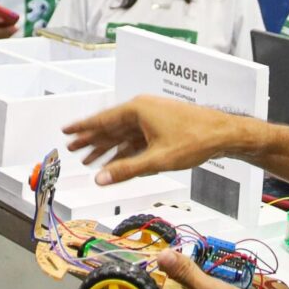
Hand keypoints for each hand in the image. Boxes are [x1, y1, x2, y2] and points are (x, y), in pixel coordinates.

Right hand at [62, 95, 235, 184]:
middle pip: (110, 126)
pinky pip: (135, 138)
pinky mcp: (160, 126)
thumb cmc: (194, 141)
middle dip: (91, 140)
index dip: (82, 128)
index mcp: (138, 109)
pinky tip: (114, 161)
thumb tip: (99, 179)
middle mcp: (142, 109)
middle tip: (71, 149)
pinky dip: (123, 150)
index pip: (102, 120)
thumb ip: (126, 170)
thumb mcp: (157, 159)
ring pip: (122, 134)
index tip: (66, 132)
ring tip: (88, 161)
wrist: (223, 133)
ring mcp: (151, 117)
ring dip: (106, 147)